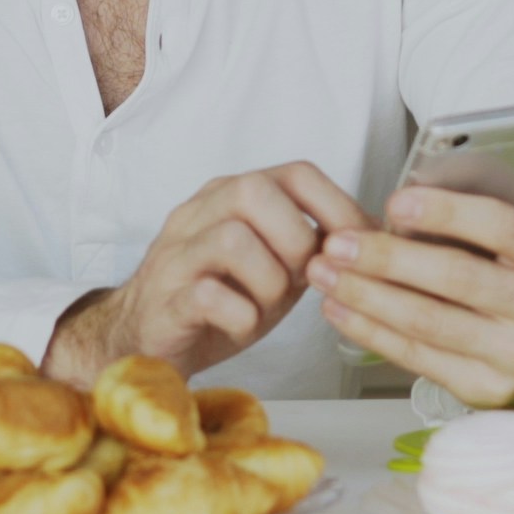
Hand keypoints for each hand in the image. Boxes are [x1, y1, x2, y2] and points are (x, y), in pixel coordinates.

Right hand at [47, 163, 369, 385]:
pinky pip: (206, 294)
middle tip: (300, 279)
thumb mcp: (272, 268)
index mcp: (233, 197)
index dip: (338, 206)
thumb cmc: (217, 301)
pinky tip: (242, 325)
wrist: (143, 340)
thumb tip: (370, 243)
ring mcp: (176, 254)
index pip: (295, 173)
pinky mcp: (164, 299)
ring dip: (269, 281)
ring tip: (267, 305)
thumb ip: (309, 249)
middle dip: (295, 239)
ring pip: (232, 239)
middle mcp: (200, 213)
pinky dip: (239, 315)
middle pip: (255, 190)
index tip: (361, 245)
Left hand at [311, 110, 513, 408]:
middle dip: (388, 261)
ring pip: (429, 324)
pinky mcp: (483, 389)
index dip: (448, 215)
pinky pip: (418, 359)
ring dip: (367, 297)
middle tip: (336, 242)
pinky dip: (372, 333)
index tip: (395, 204)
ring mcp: (513, 355)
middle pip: (456, 280)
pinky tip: (340, 308)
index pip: (504, 229)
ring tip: (323, 272)